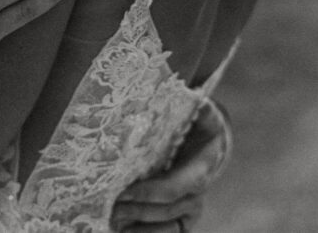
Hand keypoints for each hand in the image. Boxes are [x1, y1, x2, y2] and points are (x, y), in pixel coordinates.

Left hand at [111, 98, 232, 231]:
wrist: (209, 138)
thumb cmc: (198, 120)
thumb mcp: (200, 110)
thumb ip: (196, 105)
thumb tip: (195, 97)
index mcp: (202, 164)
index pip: (175, 187)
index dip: (149, 192)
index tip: (123, 191)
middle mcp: (198, 190)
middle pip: (166, 209)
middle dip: (136, 210)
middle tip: (108, 206)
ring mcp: (191, 206)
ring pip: (166, 224)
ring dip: (139, 225)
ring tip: (111, 220)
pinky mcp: (183, 216)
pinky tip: (123, 231)